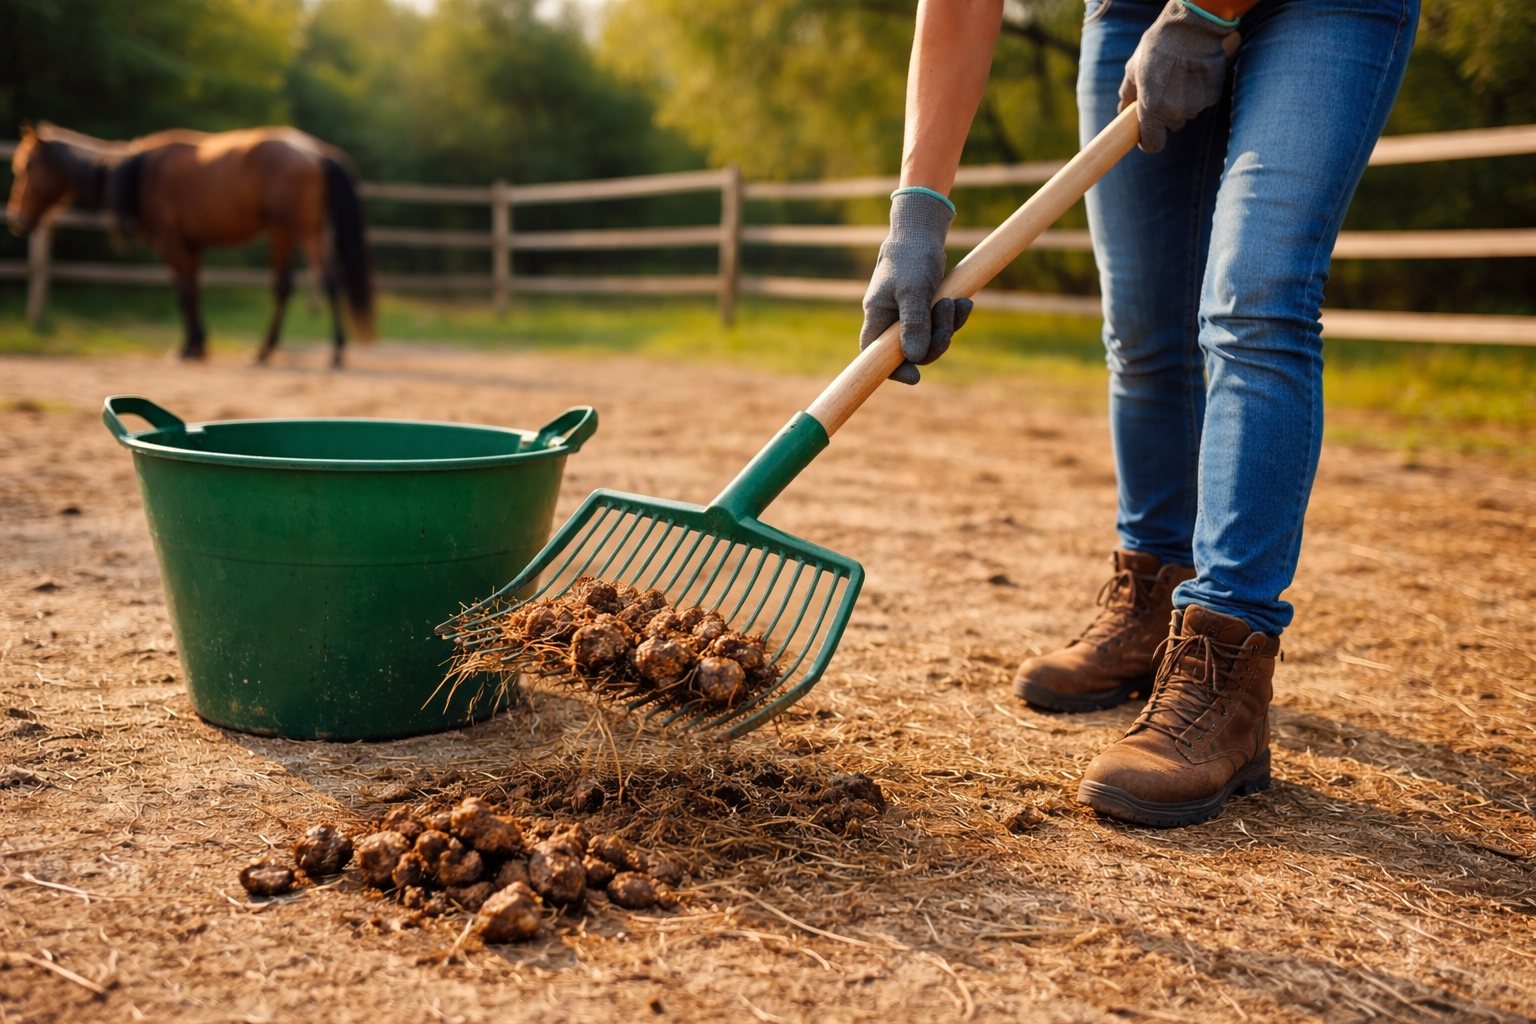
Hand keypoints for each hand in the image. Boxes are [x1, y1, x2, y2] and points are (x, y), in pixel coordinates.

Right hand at [859, 190, 973, 384]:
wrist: (921, 233)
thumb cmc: (911, 257)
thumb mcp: (912, 289)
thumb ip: (913, 323)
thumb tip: (914, 357)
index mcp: (878, 317)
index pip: (875, 355)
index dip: (892, 371)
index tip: (915, 377)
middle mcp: (892, 321)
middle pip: (911, 352)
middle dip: (935, 341)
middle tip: (947, 314)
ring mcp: (910, 317)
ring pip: (931, 339)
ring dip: (948, 325)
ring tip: (956, 301)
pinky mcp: (926, 309)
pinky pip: (942, 325)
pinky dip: (955, 316)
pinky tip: (965, 301)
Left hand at [1119, 1, 1240, 153]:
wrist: (1190, 29)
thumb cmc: (1157, 48)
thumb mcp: (1133, 70)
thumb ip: (1127, 95)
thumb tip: (1122, 110)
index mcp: (1151, 110)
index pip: (1152, 144)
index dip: (1148, 140)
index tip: (1147, 133)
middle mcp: (1174, 113)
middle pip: (1171, 126)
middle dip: (1166, 114)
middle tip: (1164, 90)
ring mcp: (1195, 106)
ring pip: (1187, 113)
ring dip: (1183, 102)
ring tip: (1179, 77)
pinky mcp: (1212, 97)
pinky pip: (1202, 102)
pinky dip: (1199, 92)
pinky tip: (1194, 73)